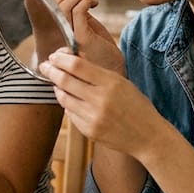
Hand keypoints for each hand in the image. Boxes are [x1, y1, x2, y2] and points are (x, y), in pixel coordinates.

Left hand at [39, 50, 161, 159]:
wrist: (148, 137)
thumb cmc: (137, 106)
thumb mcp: (122, 83)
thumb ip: (98, 74)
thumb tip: (70, 63)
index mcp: (111, 83)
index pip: (76, 65)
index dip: (60, 59)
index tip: (54, 56)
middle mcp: (100, 100)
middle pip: (64, 80)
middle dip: (51, 71)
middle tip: (45, 66)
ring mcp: (93, 117)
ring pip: (63, 98)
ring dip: (57, 88)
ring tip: (57, 82)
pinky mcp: (88, 131)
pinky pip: (70, 114)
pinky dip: (68, 104)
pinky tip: (71, 100)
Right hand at [48, 0, 122, 73]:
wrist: (113, 68)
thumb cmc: (101, 49)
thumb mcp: (86, 27)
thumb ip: (77, 14)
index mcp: (56, 30)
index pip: (46, 3)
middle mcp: (58, 33)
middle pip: (53, 2)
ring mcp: (68, 35)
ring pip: (64, 6)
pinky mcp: (81, 37)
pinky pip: (78, 11)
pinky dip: (85, 2)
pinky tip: (93, 3)